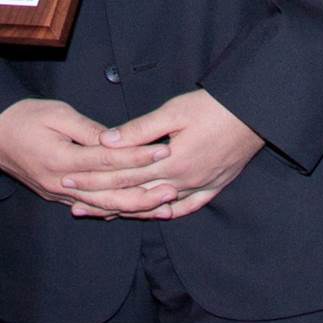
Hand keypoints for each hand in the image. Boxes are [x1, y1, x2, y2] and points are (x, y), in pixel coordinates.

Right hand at [0, 98, 172, 206]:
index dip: (136, 156)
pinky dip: (114, 210)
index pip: (107, 161)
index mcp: (60, 159)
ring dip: (135, 207)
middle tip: (173, 184)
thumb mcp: (56, 113)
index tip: (161, 149)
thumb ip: (86, 129)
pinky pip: (91, 208)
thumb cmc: (24, 116)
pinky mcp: (57, 197)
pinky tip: (135, 210)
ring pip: (103, 206)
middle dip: (144, 189)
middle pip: (109, 191)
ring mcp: (58, 195)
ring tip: (163, 203)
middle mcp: (61, 183)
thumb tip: (115, 139)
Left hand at [60, 88, 262, 220]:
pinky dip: (166, 212)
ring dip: (128, 210)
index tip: (69, 180)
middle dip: (102, 200)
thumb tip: (106, 140)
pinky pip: (187, 207)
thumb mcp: (172, 111)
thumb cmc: (211, 107)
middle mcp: (184, 182)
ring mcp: (200, 187)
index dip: (94, 179)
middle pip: (135, 195)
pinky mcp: (214, 186)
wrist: (253, 113)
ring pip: (157, 206)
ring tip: (102, 214)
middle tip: (73, 203)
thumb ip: (138, 130)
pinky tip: (153, 215)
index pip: (123, 175)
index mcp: (171, 163)